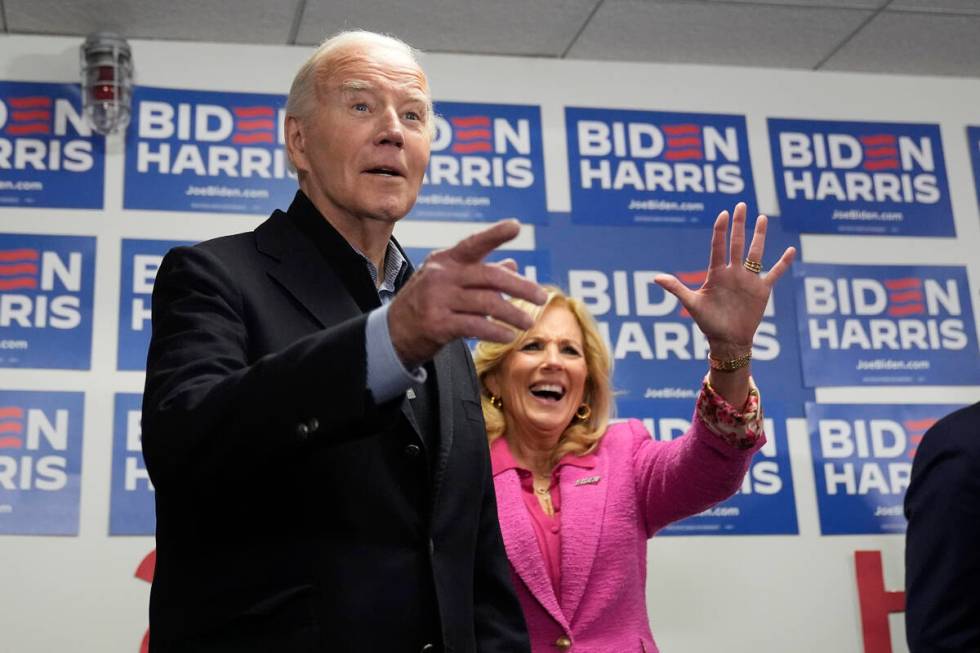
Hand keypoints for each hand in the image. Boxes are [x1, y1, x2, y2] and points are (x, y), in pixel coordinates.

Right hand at [388, 220, 546, 367]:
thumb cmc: (427, 303)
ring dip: (513, 314)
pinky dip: (496, 332)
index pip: (474, 243)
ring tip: (529, 323)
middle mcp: (442, 275)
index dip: (495, 234)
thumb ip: (481, 272)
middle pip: (490, 276)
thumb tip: (512, 263)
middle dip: (521, 287)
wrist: (394, 332)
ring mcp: (438, 299)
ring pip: (487, 303)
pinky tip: (509, 336)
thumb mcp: (450, 282)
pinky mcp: (437, 323)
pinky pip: (475, 326)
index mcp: (446, 260)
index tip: (516, 227)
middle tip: (541, 298)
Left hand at [654, 203, 795, 358]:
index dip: (720, 230)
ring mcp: (749, 280)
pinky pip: (775, 273)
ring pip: (756, 253)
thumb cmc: (708, 323)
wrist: (727, 340)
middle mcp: (733, 272)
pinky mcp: (762, 290)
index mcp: (716, 273)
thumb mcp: (692, 304)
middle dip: (739, 224)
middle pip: (738, 243)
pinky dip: (783, 263)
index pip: (718, 246)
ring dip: (759, 236)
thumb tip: (655, 277)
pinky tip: (791, 250)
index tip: (723, 214)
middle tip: (741, 205)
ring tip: (762, 217)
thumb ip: (677, 288)